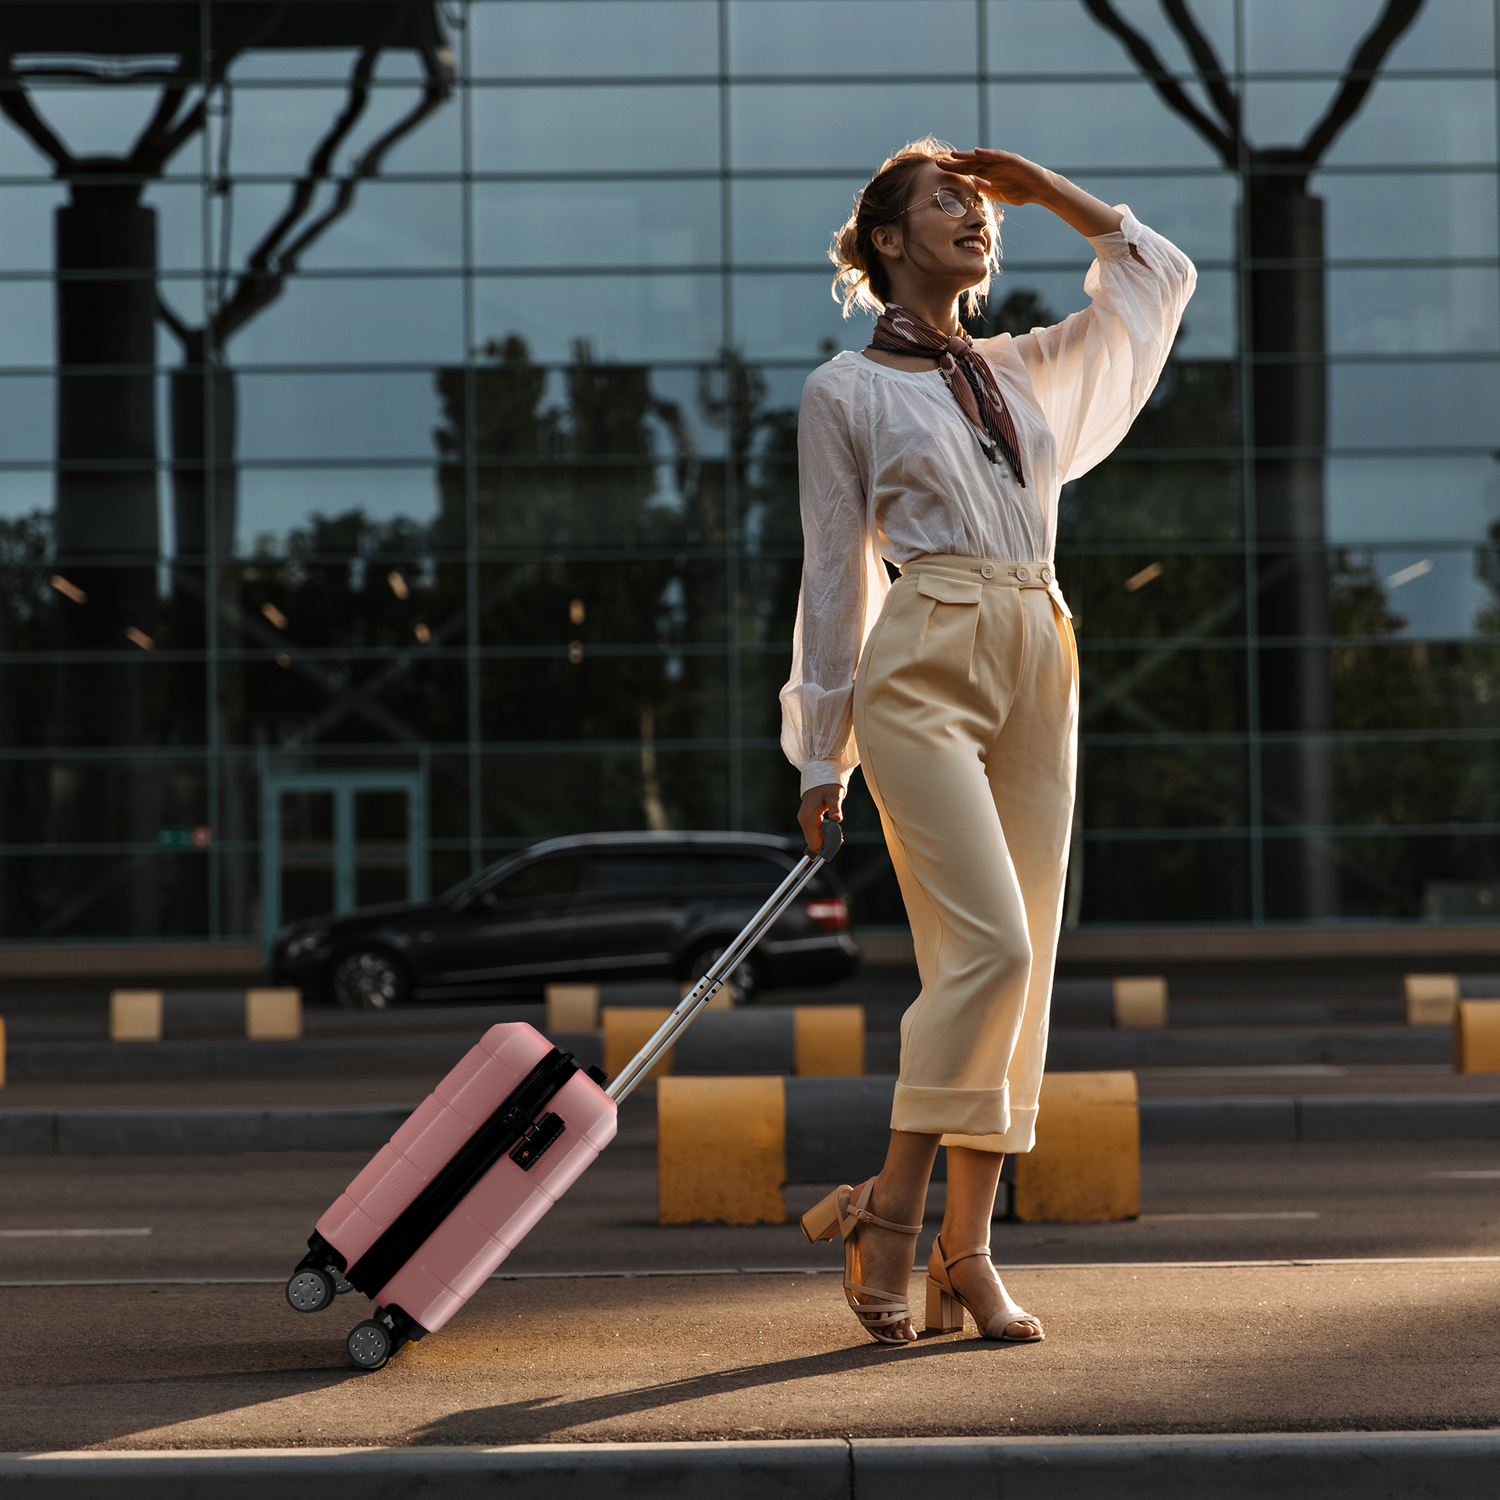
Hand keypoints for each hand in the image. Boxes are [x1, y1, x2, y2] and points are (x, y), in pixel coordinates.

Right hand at [798, 783, 843, 851]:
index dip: (826, 847)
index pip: (815, 842)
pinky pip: (811, 833)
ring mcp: (803, 819)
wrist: (819, 777)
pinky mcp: (804, 819)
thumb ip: (835, 808)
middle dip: (826, 844)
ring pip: (811, 839)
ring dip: (823, 840)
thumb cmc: (828, 786)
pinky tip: (829, 829)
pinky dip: (820, 835)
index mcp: (810, 816)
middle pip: (812, 843)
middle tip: (839, 838)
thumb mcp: (835, 796)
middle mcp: (804, 819)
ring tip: (836, 832)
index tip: (839, 842)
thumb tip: (837, 818)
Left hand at [935, 148, 1054, 207]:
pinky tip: (977, 152)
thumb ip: (984, 187)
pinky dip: (988, 153)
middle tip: (938, 162)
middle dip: (955, 162)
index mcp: (988, 173)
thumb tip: (971, 183)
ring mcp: (1002, 161)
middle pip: (970, 162)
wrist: (1039, 190)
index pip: (967, 170)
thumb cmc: (1020, 191)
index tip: (938, 168)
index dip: (953, 169)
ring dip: (967, 155)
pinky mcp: (1012, 160)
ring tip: (954, 155)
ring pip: (981, 156)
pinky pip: (998, 155)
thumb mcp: (997, 193)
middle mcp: (993, 165)